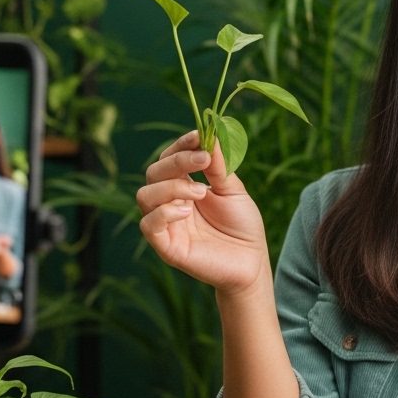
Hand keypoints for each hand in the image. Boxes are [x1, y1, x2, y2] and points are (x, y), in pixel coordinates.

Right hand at [137, 130, 269, 295]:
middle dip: (177, 161)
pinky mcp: (165, 246)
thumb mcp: (233, 190)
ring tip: (201, 192)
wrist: (252, 262)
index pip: (168, 159)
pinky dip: (164, 212)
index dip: (180, 145)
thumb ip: (218, 166)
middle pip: (153, 172)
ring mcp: (165, 224)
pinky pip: (148, 225)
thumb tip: (209, 136)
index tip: (198, 137)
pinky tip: (187, 211)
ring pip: (144, 195)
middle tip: (204, 162)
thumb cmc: (242, 226)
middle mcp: (169, 202)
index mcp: (183, 185)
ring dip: (171, 186)